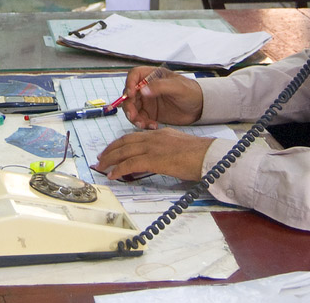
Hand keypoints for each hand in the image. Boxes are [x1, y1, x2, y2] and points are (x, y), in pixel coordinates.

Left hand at [93, 128, 212, 181]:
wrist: (208, 156)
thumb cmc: (199, 155)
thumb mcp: (179, 147)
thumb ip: (165, 149)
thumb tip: (157, 159)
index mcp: (160, 133)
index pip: (134, 136)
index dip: (120, 143)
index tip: (113, 149)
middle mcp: (153, 137)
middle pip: (125, 142)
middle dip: (111, 150)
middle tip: (101, 158)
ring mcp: (152, 147)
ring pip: (124, 151)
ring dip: (110, 159)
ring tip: (102, 167)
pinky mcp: (153, 159)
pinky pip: (130, 164)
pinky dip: (118, 169)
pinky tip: (112, 175)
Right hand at [119, 66, 203, 128]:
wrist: (199, 107)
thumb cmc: (191, 91)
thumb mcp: (177, 87)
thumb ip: (160, 86)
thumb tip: (142, 90)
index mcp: (151, 75)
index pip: (134, 75)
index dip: (129, 84)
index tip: (131, 94)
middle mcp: (146, 87)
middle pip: (129, 94)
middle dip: (129, 106)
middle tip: (133, 116)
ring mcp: (147, 101)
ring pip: (132, 108)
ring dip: (134, 117)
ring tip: (143, 125)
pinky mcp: (150, 114)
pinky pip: (140, 119)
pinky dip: (143, 124)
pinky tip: (153, 126)